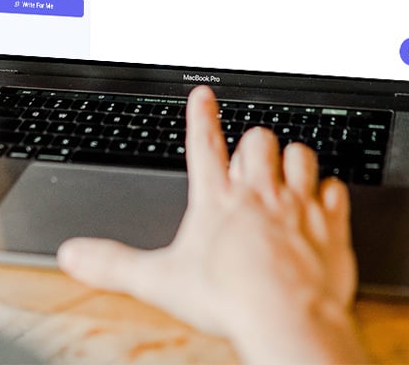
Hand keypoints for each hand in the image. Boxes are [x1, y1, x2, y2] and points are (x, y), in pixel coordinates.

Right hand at [57, 86, 364, 363]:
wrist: (286, 315)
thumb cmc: (228, 298)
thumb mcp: (159, 282)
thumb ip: (114, 265)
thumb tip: (73, 255)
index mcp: (217, 200)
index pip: (205, 144)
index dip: (202, 115)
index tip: (203, 94)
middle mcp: (258, 193)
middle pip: (257, 140)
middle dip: (253, 142)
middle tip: (250, 154)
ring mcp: (297, 204)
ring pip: (299, 154)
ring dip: (293, 159)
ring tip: (286, 169)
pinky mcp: (329, 223)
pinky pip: (335, 188)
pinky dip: (329, 191)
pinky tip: (324, 199)